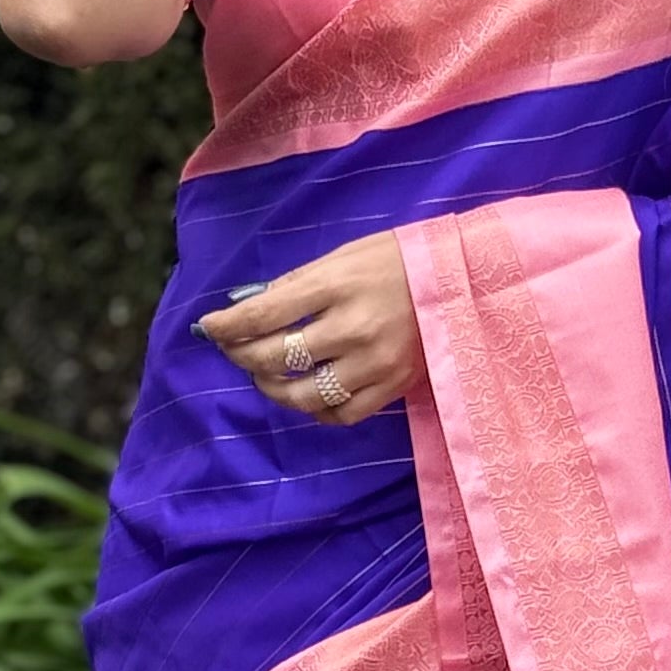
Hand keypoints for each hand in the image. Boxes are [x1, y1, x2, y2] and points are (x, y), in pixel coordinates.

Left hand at [196, 236, 421, 428]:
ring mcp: (374, 363)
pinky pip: (340, 414)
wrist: (462, 281)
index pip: (264, 313)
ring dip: (273, 388)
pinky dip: (315, 409)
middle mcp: (354, 327)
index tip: (209, 328)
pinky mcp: (393, 387)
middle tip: (234, 350)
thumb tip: (247, 309)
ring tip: (267, 374)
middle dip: (243, 356)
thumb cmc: (396, 261)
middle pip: (277, 357)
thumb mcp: (343, 256)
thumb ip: (296, 285)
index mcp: (337, 284)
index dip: (227, 326)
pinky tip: (307, 393)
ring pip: (303, 394)